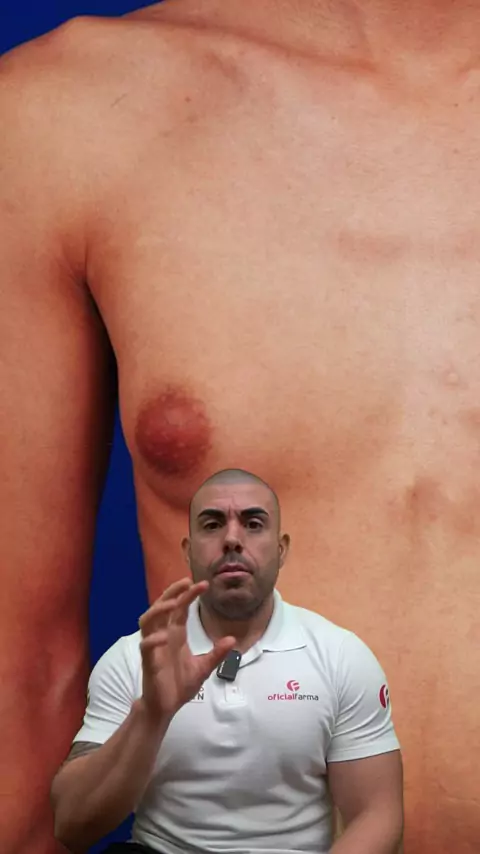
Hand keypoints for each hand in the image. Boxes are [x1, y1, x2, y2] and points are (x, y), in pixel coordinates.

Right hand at [138, 578, 235, 720]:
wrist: (166, 707)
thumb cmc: (180, 685)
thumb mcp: (203, 668)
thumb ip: (217, 654)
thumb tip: (232, 640)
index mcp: (176, 634)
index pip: (181, 608)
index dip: (189, 594)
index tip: (203, 584)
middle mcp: (163, 635)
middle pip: (162, 606)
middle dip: (173, 592)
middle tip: (187, 582)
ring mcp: (154, 647)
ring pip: (148, 620)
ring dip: (159, 609)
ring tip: (174, 603)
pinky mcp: (148, 661)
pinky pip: (145, 645)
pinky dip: (152, 639)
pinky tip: (163, 637)